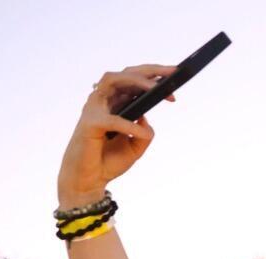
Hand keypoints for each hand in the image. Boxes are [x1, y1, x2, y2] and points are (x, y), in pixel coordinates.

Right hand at [56, 65, 177, 207]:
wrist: (88, 181)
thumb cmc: (108, 162)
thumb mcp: (136, 148)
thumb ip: (144, 133)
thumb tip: (146, 119)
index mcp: (115, 103)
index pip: (135, 81)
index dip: (155, 76)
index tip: (176, 75)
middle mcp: (103, 101)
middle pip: (125, 73)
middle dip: (151, 70)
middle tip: (173, 72)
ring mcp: (94, 109)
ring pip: (113, 80)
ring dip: (136, 81)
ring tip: (156, 89)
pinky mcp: (89, 123)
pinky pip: (113, 119)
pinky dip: (130, 125)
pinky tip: (141, 133)